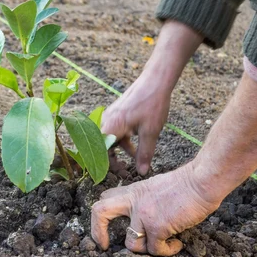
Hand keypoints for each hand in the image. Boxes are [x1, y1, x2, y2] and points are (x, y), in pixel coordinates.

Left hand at [90, 163, 220, 254]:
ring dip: (147, 249)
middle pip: (100, 211)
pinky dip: (167, 251)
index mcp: (133, 191)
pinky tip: (177, 244)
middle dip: (97, 232)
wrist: (201, 182)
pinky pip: (155, 250)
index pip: (106, 199)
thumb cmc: (186, 184)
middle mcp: (134, 202)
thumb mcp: (155, 186)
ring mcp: (143, 214)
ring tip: (163, 244)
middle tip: (103, 246)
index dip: (102, 215)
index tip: (106, 228)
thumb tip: (141, 217)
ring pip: (131, 244)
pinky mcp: (157, 227)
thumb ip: (144, 199)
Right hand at [102, 20, 203, 174]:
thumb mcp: (150, 132)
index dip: (105, 166)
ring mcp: (110, 115)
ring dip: (118, 151)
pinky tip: (136, 146)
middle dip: (111, 161)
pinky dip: (122, 141)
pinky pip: (114, 131)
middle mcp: (106, 120)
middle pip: (102, 146)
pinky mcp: (117, 113)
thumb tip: (142, 172)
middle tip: (124, 172)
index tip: (115, 176)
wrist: (156, 79)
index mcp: (110, 126)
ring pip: (109, 139)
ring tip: (134, 161)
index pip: (100, 152)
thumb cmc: (152, 103)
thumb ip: (145, 154)